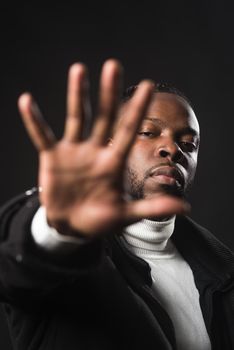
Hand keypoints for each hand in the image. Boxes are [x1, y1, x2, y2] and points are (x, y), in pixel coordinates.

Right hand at [18, 60, 187, 237]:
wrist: (71, 225)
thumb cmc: (100, 220)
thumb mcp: (125, 215)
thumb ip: (151, 208)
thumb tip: (185, 208)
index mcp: (114, 163)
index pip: (129, 131)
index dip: (137, 110)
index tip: (148, 86)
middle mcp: (95, 151)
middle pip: (104, 117)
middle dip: (108, 93)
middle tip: (114, 66)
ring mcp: (74, 152)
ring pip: (77, 118)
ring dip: (76, 95)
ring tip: (79, 70)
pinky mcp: (53, 157)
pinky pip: (42, 136)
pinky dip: (34, 121)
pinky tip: (26, 101)